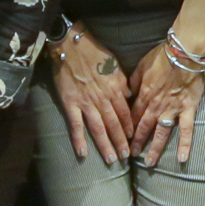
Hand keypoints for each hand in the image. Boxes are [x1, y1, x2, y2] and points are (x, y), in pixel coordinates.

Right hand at [52, 26, 133, 164]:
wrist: (71, 45)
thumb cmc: (94, 52)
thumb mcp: (115, 65)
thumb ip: (123, 83)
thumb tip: (130, 96)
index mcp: (115, 89)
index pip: (125, 113)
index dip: (130, 127)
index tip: (134, 139)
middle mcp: (103, 99)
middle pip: (114, 124)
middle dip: (121, 142)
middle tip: (126, 157)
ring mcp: (86, 103)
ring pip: (99, 128)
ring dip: (105, 145)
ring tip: (111, 160)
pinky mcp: (70, 103)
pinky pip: (76, 125)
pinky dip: (79, 139)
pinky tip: (83, 153)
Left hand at [128, 41, 204, 167]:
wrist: (184, 53)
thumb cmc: (162, 56)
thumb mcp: (142, 66)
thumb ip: (133, 82)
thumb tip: (126, 93)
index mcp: (144, 95)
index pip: (132, 115)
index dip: (126, 127)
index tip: (121, 138)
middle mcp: (156, 106)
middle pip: (143, 127)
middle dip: (136, 142)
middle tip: (131, 156)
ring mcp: (172, 110)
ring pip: (161, 133)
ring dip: (154, 148)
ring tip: (149, 163)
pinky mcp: (188, 109)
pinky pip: (186, 130)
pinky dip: (185, 144)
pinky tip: (182, 158)